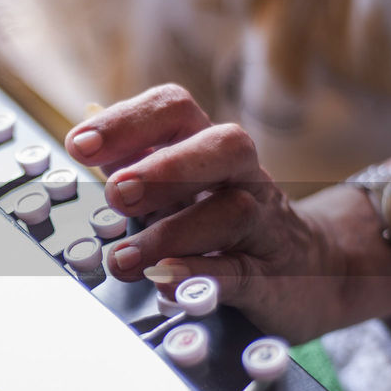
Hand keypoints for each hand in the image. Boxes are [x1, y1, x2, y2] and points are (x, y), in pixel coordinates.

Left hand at [64, 84, 372, 342]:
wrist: (312, 266)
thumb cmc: (223, 220)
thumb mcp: (182, 185)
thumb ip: (135, 164)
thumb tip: (84, 144)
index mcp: (208, 146)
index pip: (175, 109)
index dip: (126, 122)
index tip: (79, 145)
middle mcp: (242, 176)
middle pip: (224, 145)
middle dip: (164, 168)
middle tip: (117, 195)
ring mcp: (263, 224)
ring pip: (234, 211)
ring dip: (171, 234)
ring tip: (124, 259)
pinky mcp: (270, 275)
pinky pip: (241, 271)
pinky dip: (203, 275)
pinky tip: (166, 281)